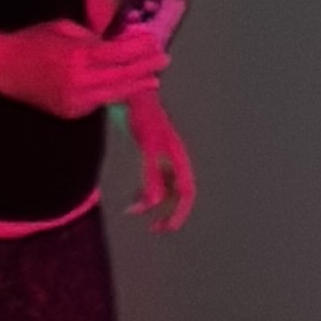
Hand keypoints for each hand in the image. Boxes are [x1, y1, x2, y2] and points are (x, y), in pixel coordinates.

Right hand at [15, 7, 175, 115]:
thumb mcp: (63, 28)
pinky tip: (123, 87)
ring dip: (135, 85)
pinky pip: (98, 102)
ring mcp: (75, 100)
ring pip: (114, 94)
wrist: (2, 69)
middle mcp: (79, 81)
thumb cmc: (31, 42)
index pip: (118, 53)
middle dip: (145, 68)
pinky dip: (111, 93)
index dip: (138, 49)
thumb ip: (91, 37)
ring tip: (153, 80)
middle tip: (164, 60)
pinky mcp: (71, 112)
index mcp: (77, 56)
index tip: (153, 42)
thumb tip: (116, 44)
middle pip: (122, 75)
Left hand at [129, 91, 199, 235]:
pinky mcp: (154, 155)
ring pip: (166, 190)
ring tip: (133, 208)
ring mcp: (166, 158)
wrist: (134, 92)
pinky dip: (145, 191)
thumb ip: (151, 174)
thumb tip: (153, 203)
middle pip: (179, 196)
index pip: (187, 193)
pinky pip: (155, 180)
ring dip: (152, 203)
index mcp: (179, 159)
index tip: (163, 226)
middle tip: (153, 228)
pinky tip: (133, 195)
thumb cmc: (142, 115)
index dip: (179, 213)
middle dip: (167, 214)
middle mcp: (176, 161)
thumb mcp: (147, 146)